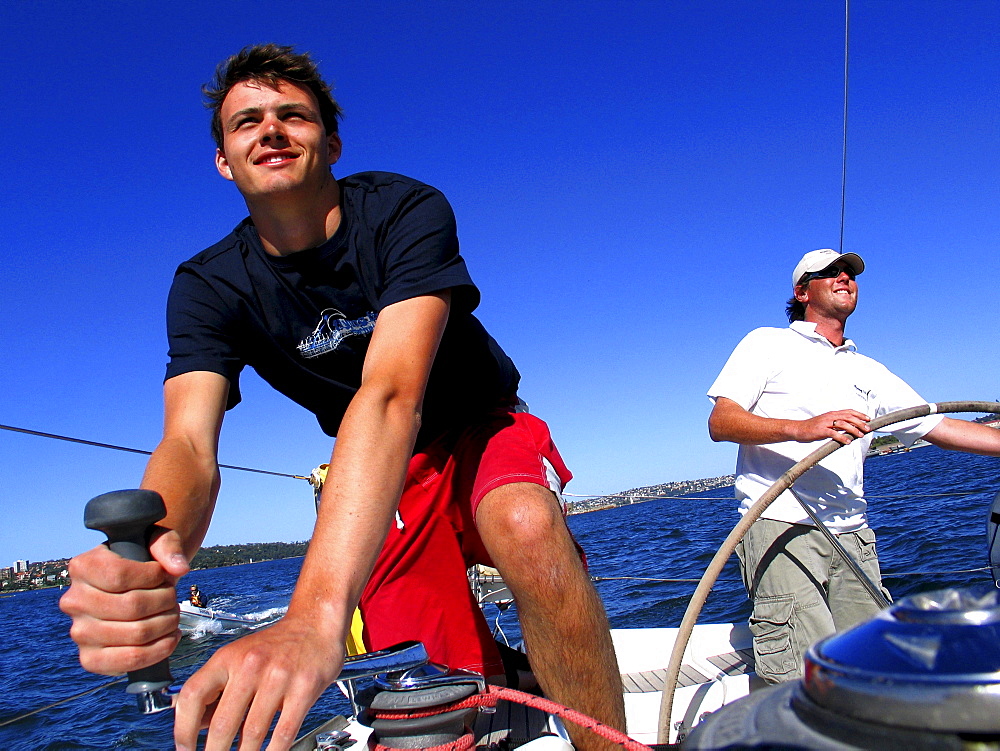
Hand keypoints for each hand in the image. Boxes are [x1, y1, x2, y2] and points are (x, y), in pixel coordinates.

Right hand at [58, 528, 188, 674]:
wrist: (133, 590)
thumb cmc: (144, 561)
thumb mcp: (156, 540)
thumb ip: (168, 546)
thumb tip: (179, 569)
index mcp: (82, 567)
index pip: (120, 575)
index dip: (153, 576)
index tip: (162, 575)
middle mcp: (74, 601)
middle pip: (132, 606)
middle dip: (165, 601)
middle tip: (172, 597)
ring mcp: (79, 632)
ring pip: (136, 634)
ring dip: (167, 624)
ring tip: (173, 614)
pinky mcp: (91, 658)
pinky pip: (128, 661)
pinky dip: (159, 651)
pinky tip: (170, 637)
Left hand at [173, 616, 345, 750]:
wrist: (315, 623)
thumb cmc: (276, 644)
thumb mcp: (239, 657)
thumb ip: (218, 689)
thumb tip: (196, 725)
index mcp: (228, 658)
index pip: (193, 696)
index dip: (183, 729)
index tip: (184, 748)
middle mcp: (251, 665)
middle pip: (222, 722)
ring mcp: (278, 676)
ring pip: (253, 732)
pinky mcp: (304, 687)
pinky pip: (284, 731)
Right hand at [792, 409, 870, 444]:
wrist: (798, 429)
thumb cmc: (812, 427)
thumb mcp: (826, 423)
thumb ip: (836, 424)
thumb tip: (849, 428)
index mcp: (832, 414)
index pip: (848, 412)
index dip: (859, 414)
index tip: (868, 419)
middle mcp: (830, 416)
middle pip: (848, 417)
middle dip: (860, 423)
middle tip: (867, 429)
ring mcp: (825, 423)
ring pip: (843, 424)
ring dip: (853, 430)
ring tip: (860, 435)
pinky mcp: (821, 431)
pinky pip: (834, 433)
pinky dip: (842, 437)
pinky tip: (848, 442)